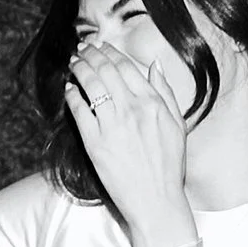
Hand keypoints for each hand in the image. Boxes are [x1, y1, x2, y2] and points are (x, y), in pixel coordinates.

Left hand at [65, 41, 193, 246]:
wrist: (155, 199)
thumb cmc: (169, 166)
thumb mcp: (178, 124)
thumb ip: (165, 92)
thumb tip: (154, 65)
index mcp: (153, 102)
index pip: (127, 67)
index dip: (110, 53)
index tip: (101, 47)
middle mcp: (133, 109)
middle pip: (106, 71)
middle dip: (91, 55)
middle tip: (82, 49)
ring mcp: (113, 125)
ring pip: (91, 86)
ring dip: (80, 69)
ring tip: (74, 62)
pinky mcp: (95, 143)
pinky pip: (80, 111)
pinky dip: (73, 96)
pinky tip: (69, 89)